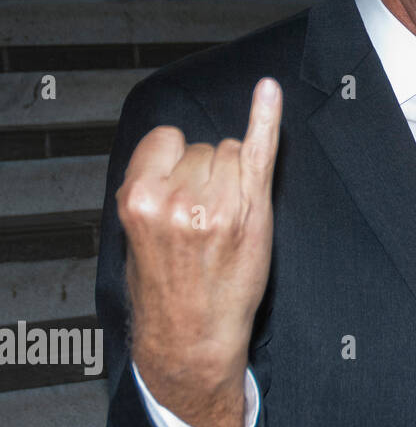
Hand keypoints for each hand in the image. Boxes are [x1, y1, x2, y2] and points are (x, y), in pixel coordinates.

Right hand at [117, 78, 281, 426]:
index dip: (178, 162)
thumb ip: (151, 188)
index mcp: (139, 198)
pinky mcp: (252, 211)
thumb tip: (170, 150)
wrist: (194, 335)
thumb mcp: (136, 234)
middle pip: (203, 147)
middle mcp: (178, 197)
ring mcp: (219, 203)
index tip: (182, 188)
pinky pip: (260, 150)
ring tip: (223, 221)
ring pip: (231, 151)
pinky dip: (266, 117)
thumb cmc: (167, 288)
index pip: (167, 140)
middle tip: (204, 219)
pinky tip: (269, 91)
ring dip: (232, 176)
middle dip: (206, 173)